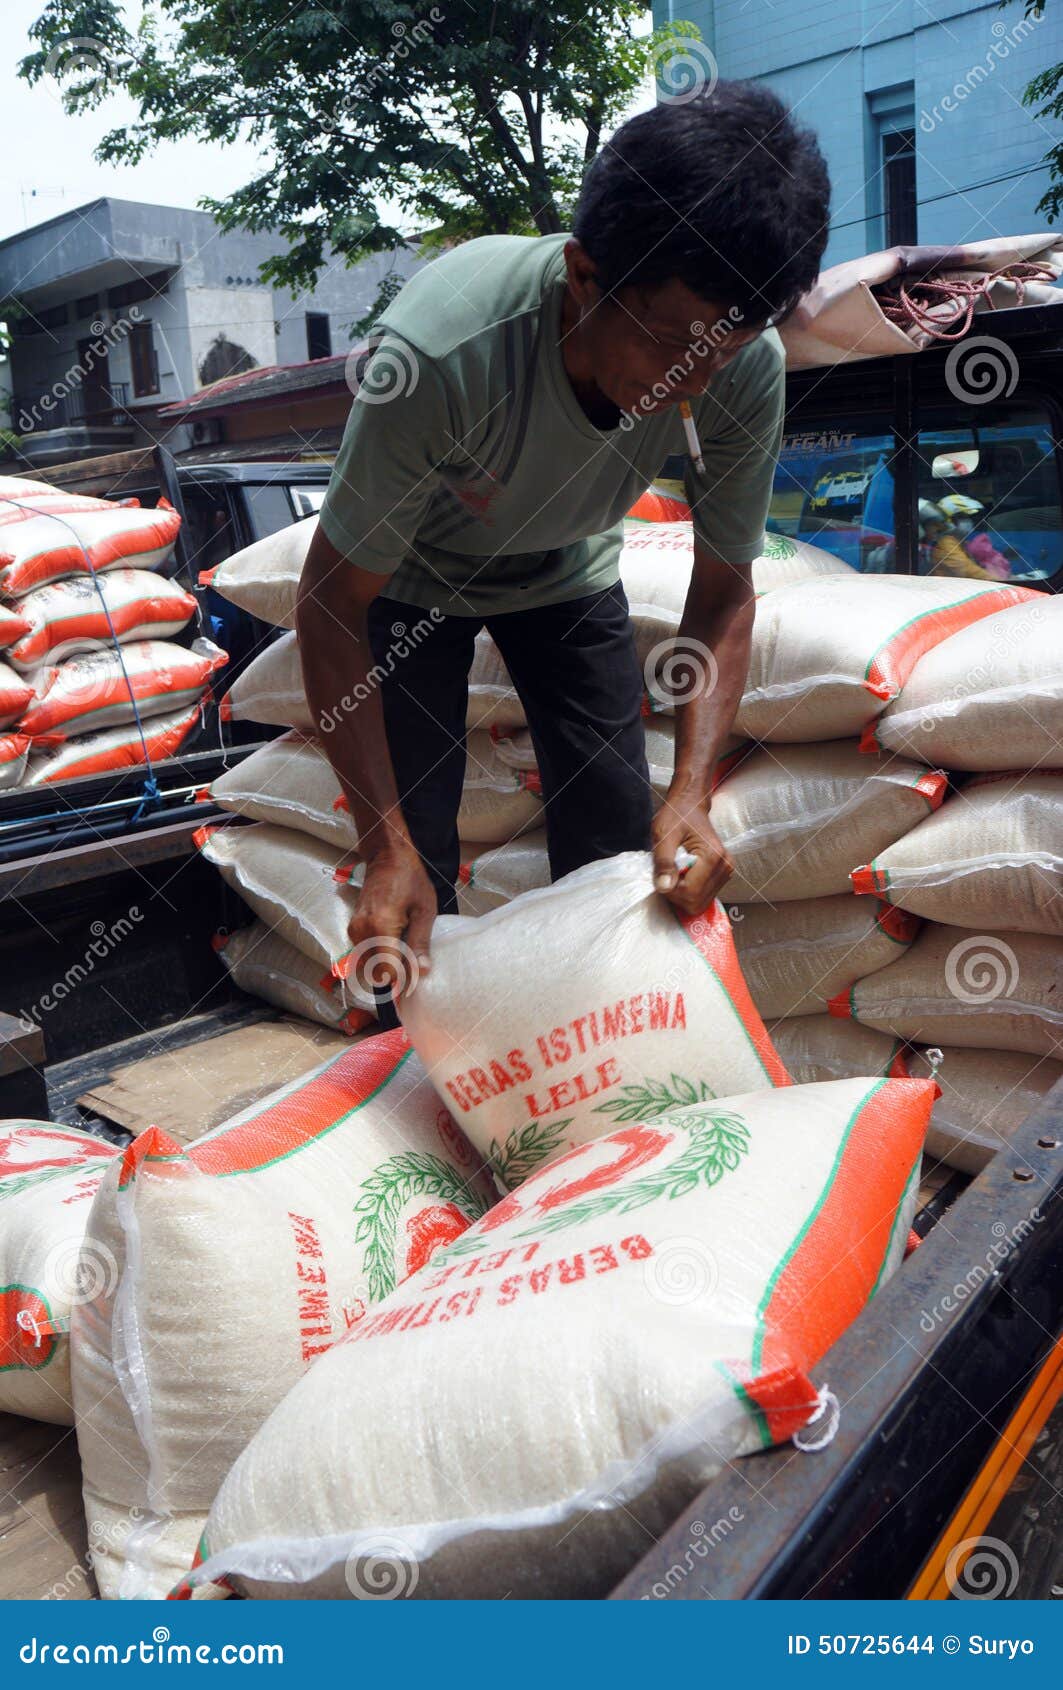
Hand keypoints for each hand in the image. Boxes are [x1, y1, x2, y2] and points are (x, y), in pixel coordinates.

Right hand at [346, 842, 436, 1001]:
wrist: (387, 858)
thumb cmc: (410, 881)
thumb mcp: (424, 911)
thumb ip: (420, 943)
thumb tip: (421, 973)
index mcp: (380, 928)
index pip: (385, 972)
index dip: (401, 980)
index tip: (415, 977)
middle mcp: (361, 932)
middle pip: (376, 972)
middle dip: (395, 974)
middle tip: (414, 964)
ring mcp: (354, 931)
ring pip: (369, 964)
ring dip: (387, 964)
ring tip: (406, 950)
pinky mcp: (353, 929)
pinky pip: (366, 952)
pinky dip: (380, 954)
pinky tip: (396, 942)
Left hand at [652, 789, 732, 916]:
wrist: (689, 807)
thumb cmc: (676, 816)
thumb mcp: (663, 835)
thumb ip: (664, 861)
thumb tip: (664, 887)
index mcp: (713, 856)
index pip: (690, 892)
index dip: (671, 890)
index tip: (661, 875)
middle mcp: (724, 867)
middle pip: (696, 902)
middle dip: (676, 895)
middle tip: (666, 875)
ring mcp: (725, 872)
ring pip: (699, 903)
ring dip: (681, 894)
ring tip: (674, 873)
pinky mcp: (722, 876)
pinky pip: (702, 897)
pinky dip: (688, 892)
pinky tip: (681, 876)